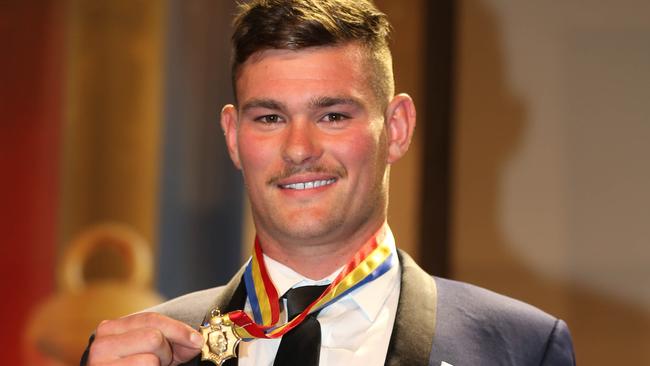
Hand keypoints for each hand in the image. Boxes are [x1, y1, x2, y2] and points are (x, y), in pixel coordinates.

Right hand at [87, 312, 203, 364]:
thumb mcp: (153, 352)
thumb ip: (174, 342)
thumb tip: (196, 342)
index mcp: (111, 329)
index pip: (151, 319)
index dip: (179, 329)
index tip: (197, 340)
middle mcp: (101, 342)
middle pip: (153, 336)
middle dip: (166, 351)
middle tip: (161, 362)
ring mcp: (99, 361)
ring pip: (150, 357)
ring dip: (159, 365)